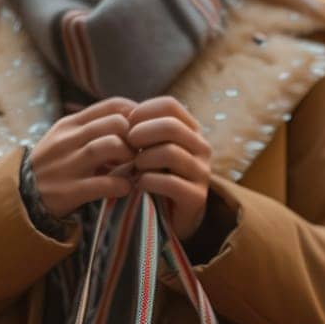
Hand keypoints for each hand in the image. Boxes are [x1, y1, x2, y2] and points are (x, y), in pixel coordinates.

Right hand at [29, 97, 136, 218]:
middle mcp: (67, 140)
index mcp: (69, 124)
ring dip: (129, 157)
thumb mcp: (65, 139)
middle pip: (115, 123)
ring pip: (109, 146)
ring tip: (132, 168)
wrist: (21, 197)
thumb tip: (132, 119)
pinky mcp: (69, 191)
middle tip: (139, 151)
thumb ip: (93, 128)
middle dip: (134, 137)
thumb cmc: (54, 165)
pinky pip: (105, 183)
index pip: (112, 105)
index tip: (144, 129)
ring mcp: (67, 165)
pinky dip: (122, 185)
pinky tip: (125, 188)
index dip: (136, 114)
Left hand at [127, 96, 211, 239]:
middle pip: (171, 126)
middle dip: (141, 133)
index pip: (170, 105)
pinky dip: (147, 182)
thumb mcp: (149, 148)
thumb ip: (141, 130)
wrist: (169, 218)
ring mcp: (202, 173)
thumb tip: (122, 112)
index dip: (143, 110)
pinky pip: (169, 182)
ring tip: (133, 167)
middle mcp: (202, 148)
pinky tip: (137, 185)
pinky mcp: (197, 197)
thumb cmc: (154, 176)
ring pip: (170, 153)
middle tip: (126, 145)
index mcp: (191, 130)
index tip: (126, 124)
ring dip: (143, 159)